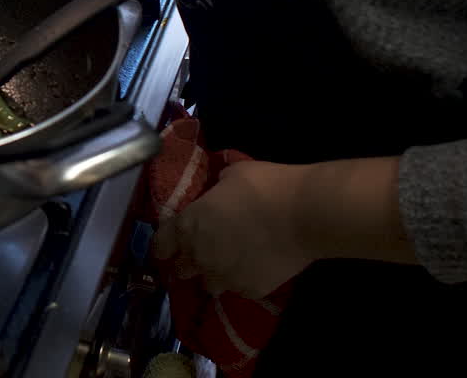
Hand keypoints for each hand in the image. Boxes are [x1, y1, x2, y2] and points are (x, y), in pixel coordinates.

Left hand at [152, 161, 315, 298]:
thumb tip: (217, 193)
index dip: (164, 246)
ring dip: (214, 276)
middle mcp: (199, 255)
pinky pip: (239, 289)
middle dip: (189, 262)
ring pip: (208, 285)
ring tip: (230, 264)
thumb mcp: (231, 176)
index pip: (160, 246)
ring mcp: (224, 277)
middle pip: (181, 270)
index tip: (170, 246)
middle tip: (205, 252)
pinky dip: (243, 281)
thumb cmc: (266, 186)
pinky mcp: (250, 290)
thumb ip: (215, 191)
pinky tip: (256, 267)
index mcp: (189, 225)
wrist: (305, 214)